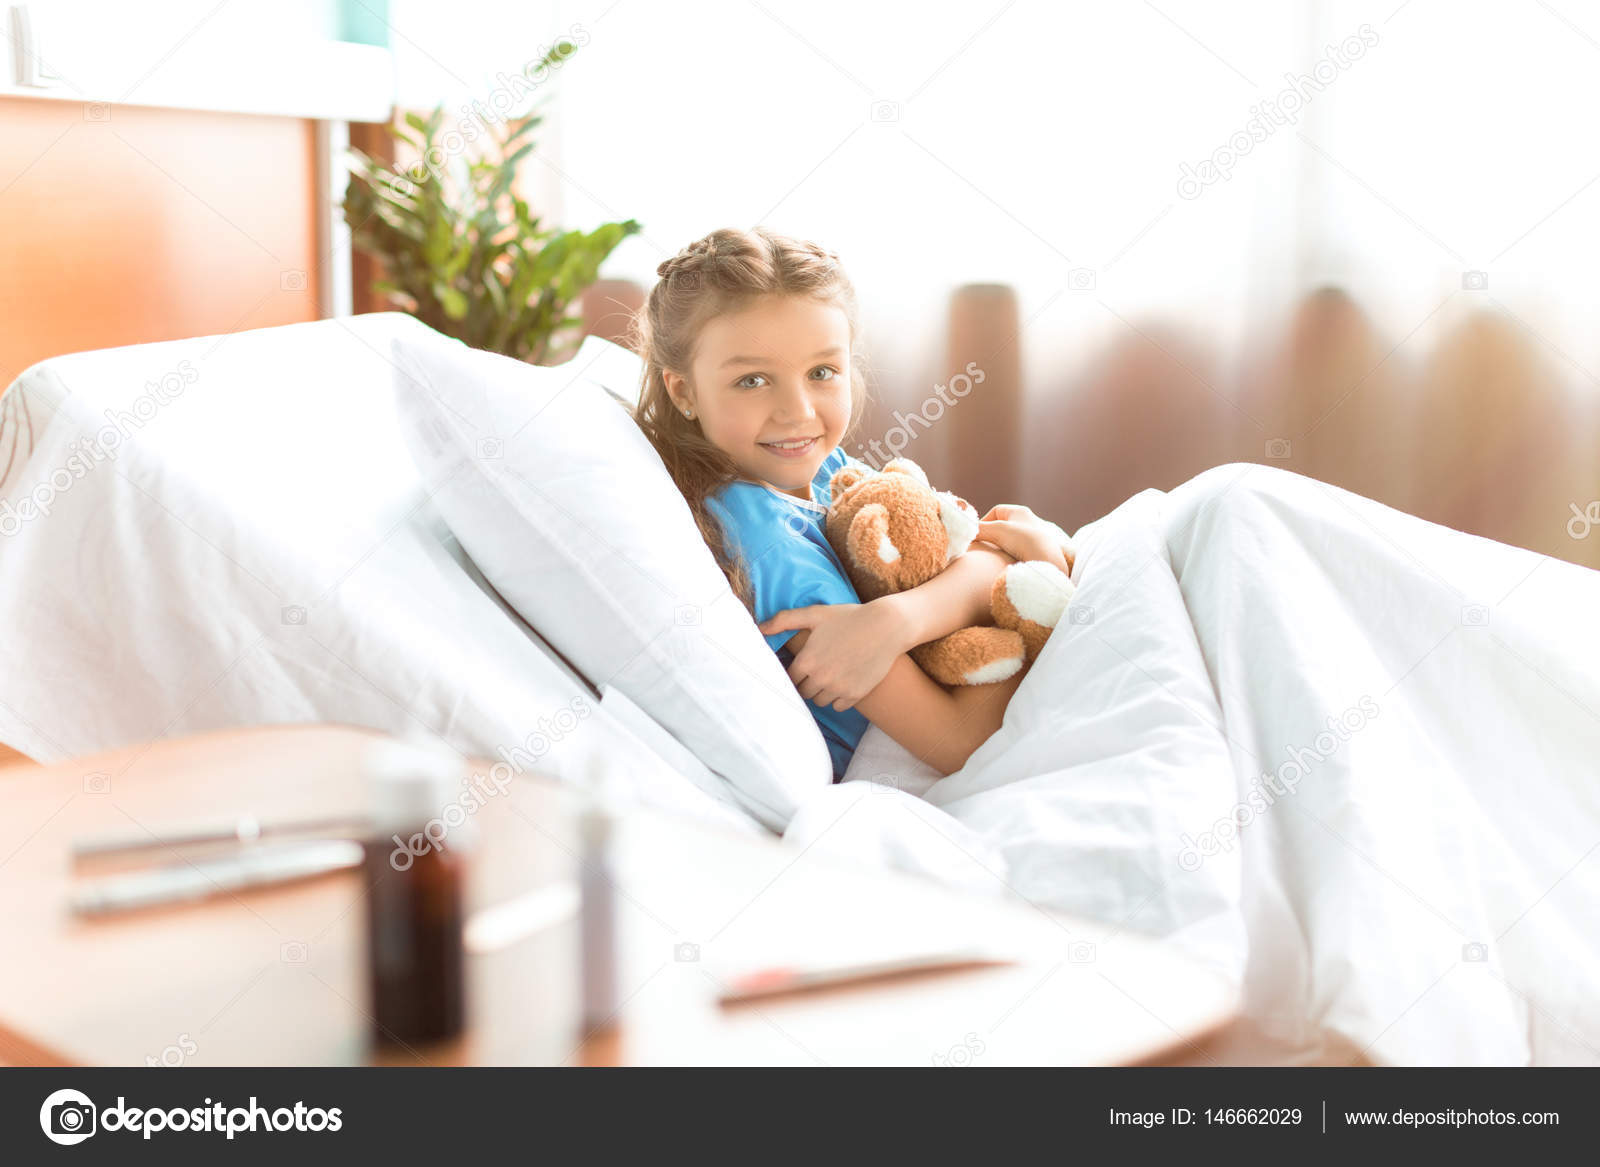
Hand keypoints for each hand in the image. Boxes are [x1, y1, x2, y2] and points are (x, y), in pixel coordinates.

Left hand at [759, 597, 910, 711]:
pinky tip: (844, 682)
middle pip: (803, 693)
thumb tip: (759, 628)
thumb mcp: (815, 614)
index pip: (789, 679)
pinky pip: (838, 706)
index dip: (794, 673)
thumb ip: (784, 620)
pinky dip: (838, 698)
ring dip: (821, 692)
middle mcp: (820, 678)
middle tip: (817, 670)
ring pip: (820, 701)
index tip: (802, 667)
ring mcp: (838, 688)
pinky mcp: (855, 695)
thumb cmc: (849, 617)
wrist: (887, 626)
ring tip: (831, 675)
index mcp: (807, 660)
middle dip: (807, 683)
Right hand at [976, 504, 1074, 574]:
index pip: (997, 511)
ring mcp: (1034, 538)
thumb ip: (978, 529)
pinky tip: (1007, 565)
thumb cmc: (1024, 541)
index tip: (978, 535)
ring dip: (1000, 549)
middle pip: (1003, 527)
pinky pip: (1018, 553)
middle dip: (991, 537)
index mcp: (1021, 512)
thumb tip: (963, 531)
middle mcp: (1029, 522)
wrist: (1049, 562)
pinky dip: (1010, 557)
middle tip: (984, 548)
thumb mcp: (997, 531)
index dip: (984, 522)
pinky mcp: (1037, 553)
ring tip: (995, 558)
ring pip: (1010, 541)